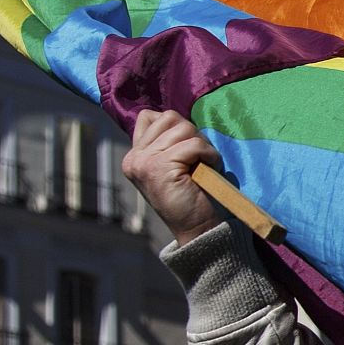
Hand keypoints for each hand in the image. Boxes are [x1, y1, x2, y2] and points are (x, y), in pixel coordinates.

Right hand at [122, 109, 223, 245]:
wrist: (197, 228)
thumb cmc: (191, 193)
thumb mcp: (172, 164)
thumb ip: (166, 141)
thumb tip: (173, 117)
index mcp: (134, 156)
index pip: (150, 116)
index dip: (176, 127)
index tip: (186, 150)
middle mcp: (134, 158)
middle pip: (170, 118)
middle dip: (191, 134)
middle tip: (198, 158)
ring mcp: (144, 162)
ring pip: (183, 128)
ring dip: (202, 144)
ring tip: (203, 165)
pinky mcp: (160, 167)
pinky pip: (193, 144)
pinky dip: (208, 154)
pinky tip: (210, 168)